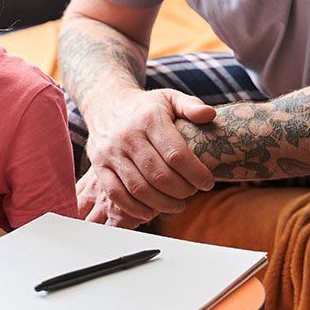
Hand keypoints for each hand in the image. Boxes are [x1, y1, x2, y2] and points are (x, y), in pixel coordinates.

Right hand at [80, 88, 216, 223]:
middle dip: (182, 190)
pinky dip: (134, 208)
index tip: (208, 182)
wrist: (106, 103)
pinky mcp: (99, 166)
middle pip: (159, 175)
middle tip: (192, 192)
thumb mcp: (169, 98)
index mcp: (149, 119)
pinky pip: (116, 194)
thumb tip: (210, 115)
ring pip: (139, 188)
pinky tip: (150, 211)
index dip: (196, 173)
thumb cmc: (145, 106)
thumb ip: (191, 105)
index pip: (176, 154)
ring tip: (178, 205)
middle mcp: (128, 136)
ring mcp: (111, 152)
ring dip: (163, 204)